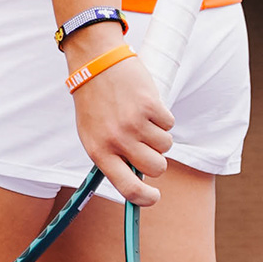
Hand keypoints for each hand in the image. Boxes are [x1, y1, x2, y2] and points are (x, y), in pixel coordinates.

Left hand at [68, 47, 173, 206]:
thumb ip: (112, 157)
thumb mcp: (92, 134)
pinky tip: (145, 105)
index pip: (128, 188)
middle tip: (145, 143)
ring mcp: (134, 123)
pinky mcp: (150, 106)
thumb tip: (136, 180)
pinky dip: (162, 117)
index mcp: (99, 151)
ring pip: (166, 146)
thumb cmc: (95, 102)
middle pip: (156, 168)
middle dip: (157, 159)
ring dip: (158, 135)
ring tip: (141, 118)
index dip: (145, 199)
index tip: (154, 197)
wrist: (95, 63)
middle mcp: (117, 140)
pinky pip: (169, 124)